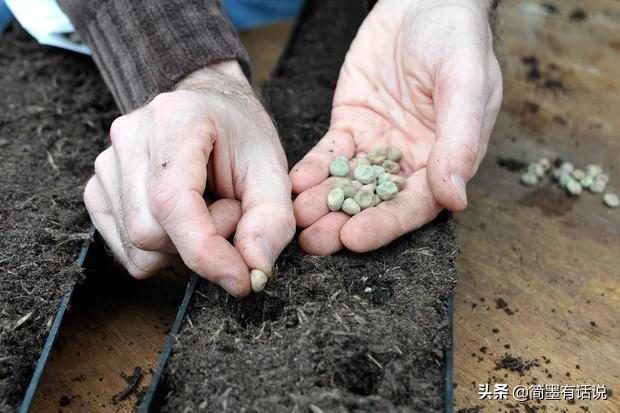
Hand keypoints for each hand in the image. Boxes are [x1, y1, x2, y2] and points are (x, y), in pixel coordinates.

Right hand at [84, 61, 294, 296]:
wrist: (210, 108)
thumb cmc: (242, 136)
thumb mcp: (272, 170)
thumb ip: (271, 220)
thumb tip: (254, 270)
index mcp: (173, 120)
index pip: (171, 203)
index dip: (205, 252)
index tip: (241, 279)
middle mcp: (128, 138)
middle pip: (150, 234)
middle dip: (202, 242)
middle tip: (232, 212)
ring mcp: (106, 165)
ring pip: (137, 248)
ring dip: (183, 247)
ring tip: (208, 209)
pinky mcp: (98, 190)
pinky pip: (127, 251)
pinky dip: (163, 250)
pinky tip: (183, 219)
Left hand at [290, 0, 501, 254]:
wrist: (424, 2)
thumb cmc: (457, 40)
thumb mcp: (466, 83)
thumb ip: (460, 140)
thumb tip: (454, 198)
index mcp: (444, 160)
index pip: (414, 204)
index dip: (386, 225)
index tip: (355, 239)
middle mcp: (409, 162)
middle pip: (375, 203)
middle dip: (344, 223)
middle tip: (314, 241)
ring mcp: (377, 146)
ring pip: (348, 183)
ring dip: (322, 202)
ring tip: (295, 217)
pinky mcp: (351, 126)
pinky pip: (329, 154)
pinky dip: (312, 169)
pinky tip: (294, 182)